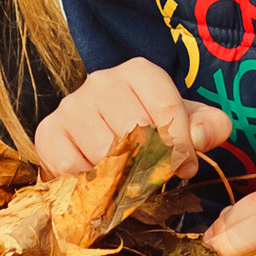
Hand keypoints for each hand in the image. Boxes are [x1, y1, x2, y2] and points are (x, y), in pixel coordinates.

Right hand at [34, 59, 231, 179]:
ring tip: (127, 182)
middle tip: (155, 180)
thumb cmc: (148, 132)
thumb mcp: (184, 124)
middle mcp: (101, 82)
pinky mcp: (48, 133)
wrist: (97, 143)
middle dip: (151, 163)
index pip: (166, 107)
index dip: (180, 145)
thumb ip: (207, 126)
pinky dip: (88, 183)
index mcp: (139, 72)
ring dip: (120, 176)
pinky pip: (71, 167)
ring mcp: (71, 106)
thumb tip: (200, 138)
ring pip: (103, 151)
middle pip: (134, 130)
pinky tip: (98, 181)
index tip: (185, 167)